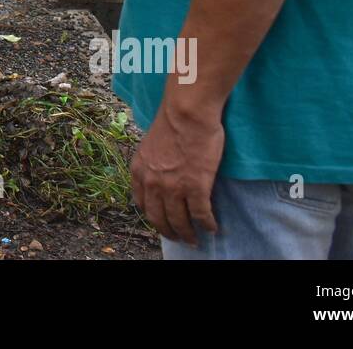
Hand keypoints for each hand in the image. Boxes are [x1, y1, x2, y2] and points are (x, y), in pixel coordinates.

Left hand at [129, 99, 223, 244]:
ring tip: (195, 240)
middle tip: (179, 238)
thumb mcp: (151, 144)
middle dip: (169, 232)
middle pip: (158, 218)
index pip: (141, 203)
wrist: (187, 112)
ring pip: (179, 221)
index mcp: (139, 170)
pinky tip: (213, 228)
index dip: (152, 217)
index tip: (160, 222)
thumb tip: (161, 173)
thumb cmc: (173, 121)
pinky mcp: (195, 187)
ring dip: (188, 234)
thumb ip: (153, 162)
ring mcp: (173, 187)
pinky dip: (207, 224)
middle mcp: (152, 183)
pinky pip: (201, 215)